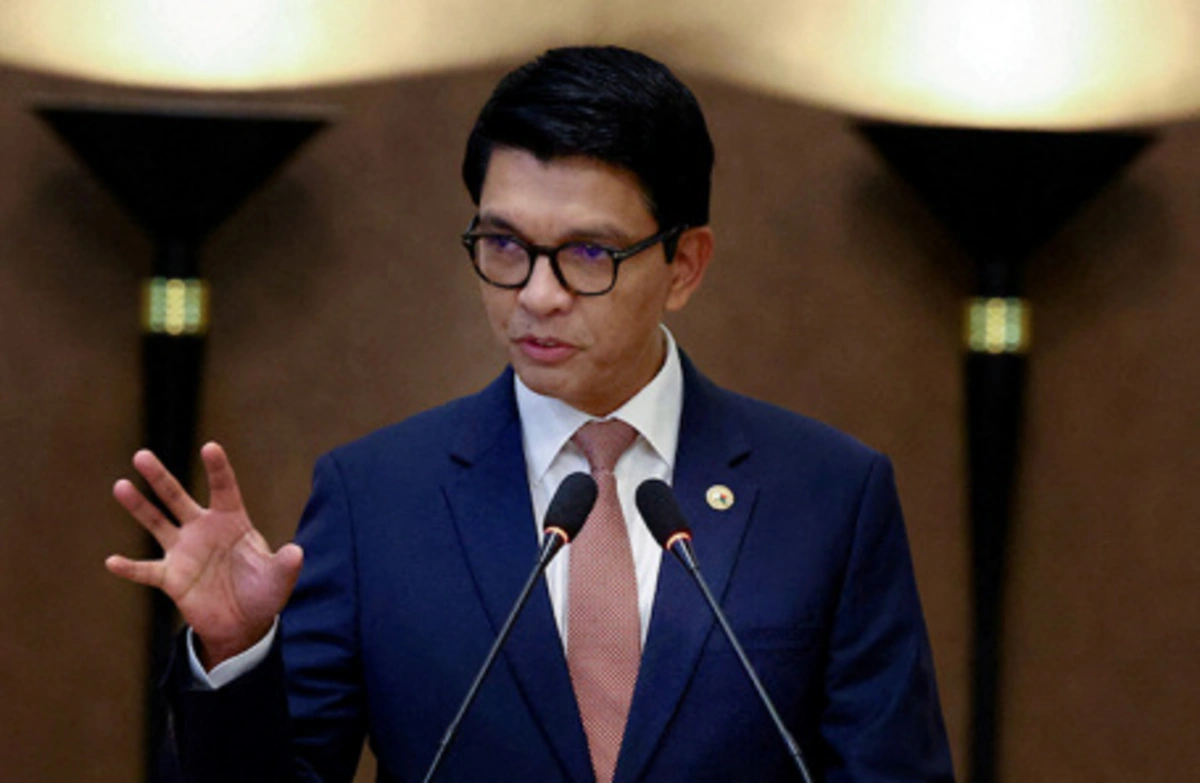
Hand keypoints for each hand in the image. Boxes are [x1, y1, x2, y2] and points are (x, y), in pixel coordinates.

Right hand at [106, 442, 303, 669]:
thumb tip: (297, 552)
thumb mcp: (279, 579)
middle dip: (160, 478)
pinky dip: (130, 568)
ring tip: (120, 485)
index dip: (218, 469)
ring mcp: (184, 551)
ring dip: (139, 507)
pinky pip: (147, 570)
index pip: (224, 489)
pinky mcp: (171, 578)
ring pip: (157, 523)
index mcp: (232, 522)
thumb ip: (285, 564)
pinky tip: (112, 561)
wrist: (243, 624)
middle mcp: (204, 530)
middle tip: (141, 455)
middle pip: (178, 498)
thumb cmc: (264, 593)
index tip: (210, 447)